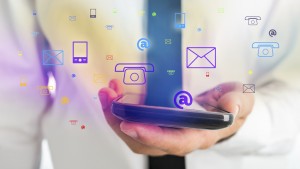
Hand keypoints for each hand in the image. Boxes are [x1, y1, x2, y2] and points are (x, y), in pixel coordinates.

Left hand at [99, 80, 253, 155]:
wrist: (224, 108)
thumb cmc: (231, 106)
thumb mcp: (241, 100)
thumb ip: (238, 103)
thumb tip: (231, 107)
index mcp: (198, 135)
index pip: (172, 141)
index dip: (150, 135)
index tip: (130, 123)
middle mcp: (178, 137)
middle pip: (144, 142)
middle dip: (122, 123)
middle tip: (110, 100)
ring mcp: (165, 131)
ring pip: (134, 133)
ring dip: (116, 115)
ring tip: (108, 93)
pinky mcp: (157, 122)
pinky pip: (134, 121)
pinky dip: (121, 108)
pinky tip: (116, 92)